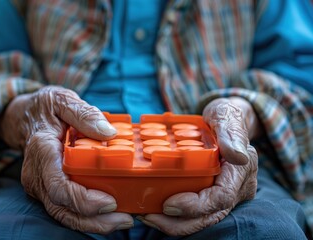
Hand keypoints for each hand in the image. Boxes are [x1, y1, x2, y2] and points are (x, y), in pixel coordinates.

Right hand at [0, 86, 133, 233]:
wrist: (25, 117)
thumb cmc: (45, 108)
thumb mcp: (64, 100)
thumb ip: (85, 114)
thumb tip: (109, 133)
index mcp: (42, 151)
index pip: (58, 185)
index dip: (83, 199)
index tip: (110, 202)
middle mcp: (37, 174)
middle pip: (62, 208)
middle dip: (93, 220)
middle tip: (124, 220)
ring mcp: (40, 184)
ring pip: (63, 214)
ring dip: (92, 223)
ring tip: (122, 221)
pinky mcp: (48, 189)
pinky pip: (66, 208)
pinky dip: (87, 216)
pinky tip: (110, 214)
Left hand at [137, 97, 258, 235]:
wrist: (223, 121)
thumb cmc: (224, 116)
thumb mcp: (226, 115)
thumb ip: (231, 133)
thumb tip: (238, 156)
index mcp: (241, 170)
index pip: (221, 198)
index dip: (195, 206)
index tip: (168, 205)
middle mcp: (235, 188)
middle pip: (210, 216)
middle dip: (179, 223)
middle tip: (148, 217)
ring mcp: (223, 194)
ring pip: (201, 219)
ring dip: (173, 224)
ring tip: (146, 216)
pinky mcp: (210, 194)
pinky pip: (194, 212)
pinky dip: (174, 216)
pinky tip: (153, 211)